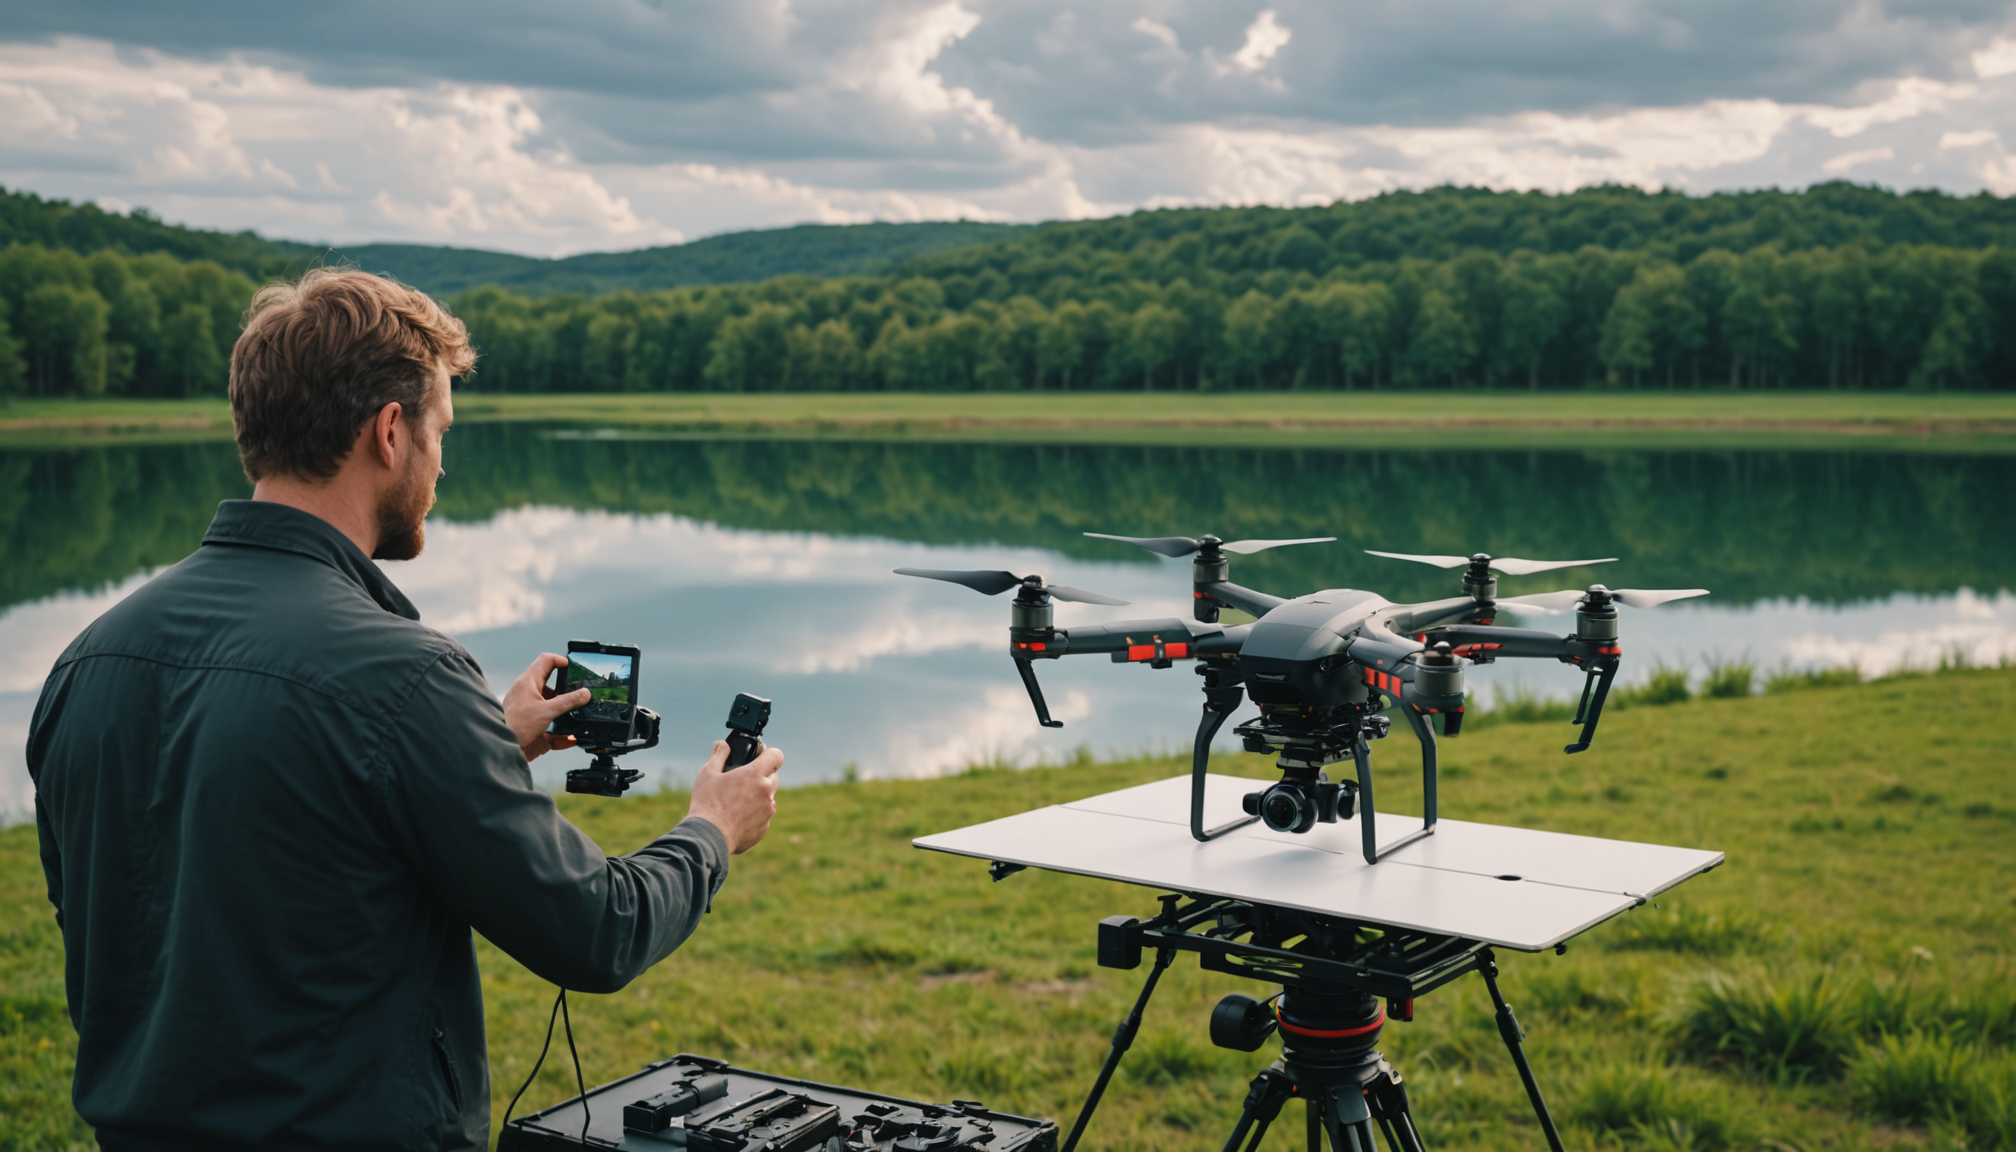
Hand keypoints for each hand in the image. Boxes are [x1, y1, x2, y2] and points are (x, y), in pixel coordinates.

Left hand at [502, 653, 590, 762]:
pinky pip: (553, 726)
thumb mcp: (547, 711)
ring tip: (578, 715)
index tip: (573, 667)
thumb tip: (584, 693)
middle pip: (553, 684)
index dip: (561, 660)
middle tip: (580, 693)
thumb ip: (568, 701)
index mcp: (529, 682)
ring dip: (566, 711)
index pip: (546, 660)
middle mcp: (529, 693)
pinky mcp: (534, 726)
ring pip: (553, 705)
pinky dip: (563, 733)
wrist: (501, 748)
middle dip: (568, 689)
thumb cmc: (514, 726)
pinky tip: (571, 738)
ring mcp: (532, 710)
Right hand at [686, 740, 781, 854]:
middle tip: (742, 781)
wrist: (708, 837)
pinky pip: (763, 816)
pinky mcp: (763, 828)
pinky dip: (754, 815)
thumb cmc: (707, 803)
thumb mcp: (708, 773)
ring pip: (768, 798)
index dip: (769, 754)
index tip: (760, 758)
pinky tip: (735, 818)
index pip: (776, 756)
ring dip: (757, 796)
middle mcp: (766, 792)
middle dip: (761, 775)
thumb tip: (723, 744)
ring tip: (736, 802)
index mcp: (755, 775)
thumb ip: (719, 754)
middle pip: (773, 776)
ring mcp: (767, 812)